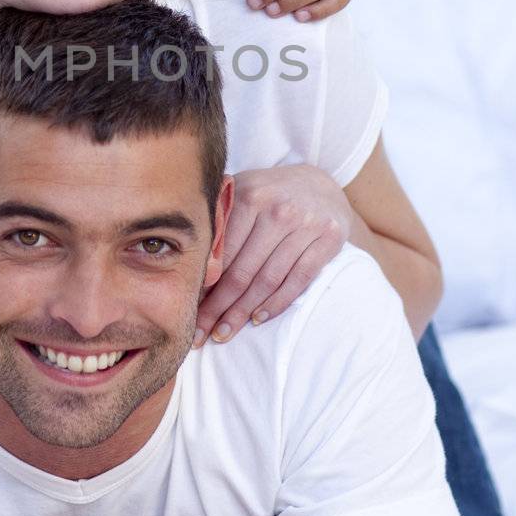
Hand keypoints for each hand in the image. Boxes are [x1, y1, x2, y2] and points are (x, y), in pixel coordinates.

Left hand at [195, 165, 350, 343]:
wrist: (321, 182)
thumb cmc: (270, 193)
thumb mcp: (242, 191)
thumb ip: (220, 220)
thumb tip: (193, 265)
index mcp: (250, 196)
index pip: (222, 251)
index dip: (203, 284)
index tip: (187, 307)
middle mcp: (278, 211)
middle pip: (242, 271)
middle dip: (217, 307)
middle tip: (199, 333)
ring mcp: (306, 226)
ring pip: (268, 281)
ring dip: (243, 312)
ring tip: (223, 333)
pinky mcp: (328, 240)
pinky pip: (298, 280)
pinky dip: (276, 303)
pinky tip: (257, 318)